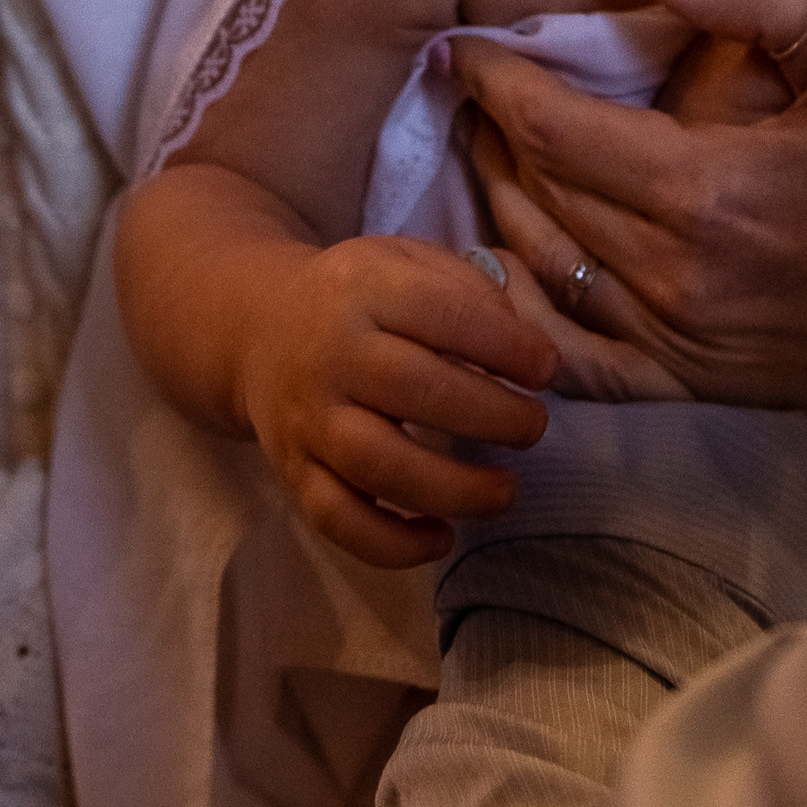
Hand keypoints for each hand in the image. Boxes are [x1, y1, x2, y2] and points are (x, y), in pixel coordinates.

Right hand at [234, 236, 555, 571]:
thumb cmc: (361, 299)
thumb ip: (470, 292)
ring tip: (506, 492)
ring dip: (452, 489)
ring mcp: (307, 419)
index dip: (502, 344)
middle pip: (411, 389)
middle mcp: (328, 352)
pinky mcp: (292, 474)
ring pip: (375, 464)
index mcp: (363, 287)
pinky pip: (337, 520)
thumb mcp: (407, 262)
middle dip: (489, 415)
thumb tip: (529, 351)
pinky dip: (392, 543)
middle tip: (533, 428)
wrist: (260, 329)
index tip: (547, 369)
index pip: (438, 312)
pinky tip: (441, 538)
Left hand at [455, 0, 806, 420]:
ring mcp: (678, 343)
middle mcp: (674, 277)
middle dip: (493, 134)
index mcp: (705, 192)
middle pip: (538, 195)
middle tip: (473, 91)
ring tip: (487, 154)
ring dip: (499, 206)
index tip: (464, 49)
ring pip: (544, 270)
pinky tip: (510, 273)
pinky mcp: (695, 385)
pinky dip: (525, 316)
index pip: (553, 131)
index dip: (497, 83)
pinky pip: (575, 361)